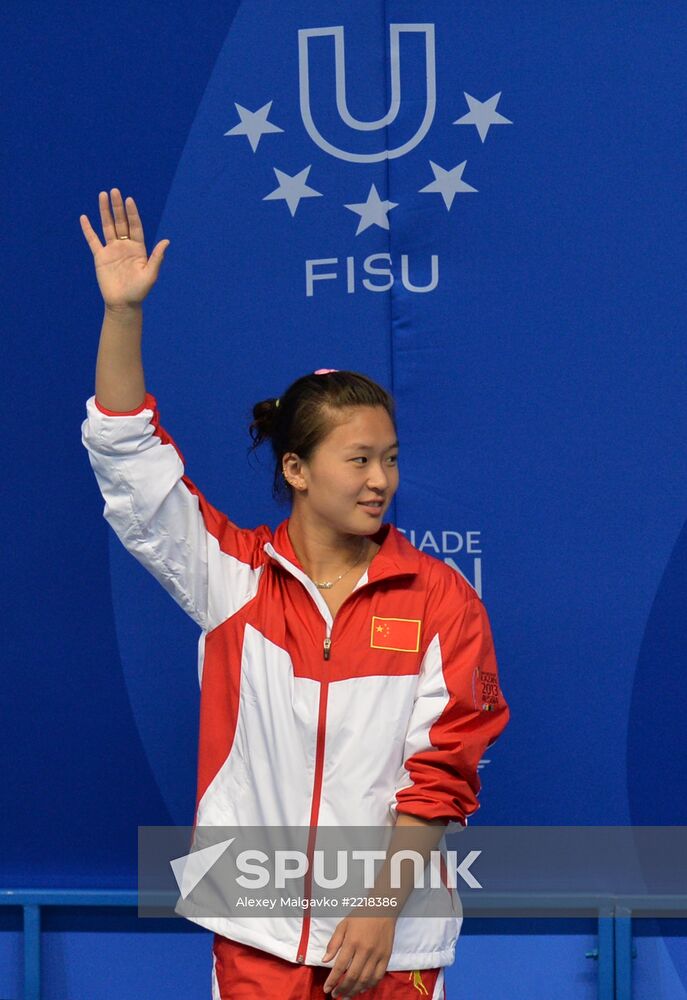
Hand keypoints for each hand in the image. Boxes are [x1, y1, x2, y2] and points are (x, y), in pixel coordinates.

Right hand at [79, 188, 169, 308]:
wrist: (123, 304)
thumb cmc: (139, 291)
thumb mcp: (150, 274)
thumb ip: (157, 257)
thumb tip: (166, 241)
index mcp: (138, 249)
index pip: (135, 226)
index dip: (132, 213)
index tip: (129, 199)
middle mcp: (125, 246)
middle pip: (120, 222)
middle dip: (117, 206)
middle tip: (114, 191)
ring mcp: (112, 250)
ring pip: (107, 226)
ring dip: (104, 211)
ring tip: (102, 195)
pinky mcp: (100, 257)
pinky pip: (93, 240)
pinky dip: (88, 229)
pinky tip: (84, 218)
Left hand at [322, 913, 395, 997]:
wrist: (383, 908)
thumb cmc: (361, 915)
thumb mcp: (343, 925)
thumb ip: (334, 943)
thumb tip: (325, 960)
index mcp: (352, 941)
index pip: (340, 966)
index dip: (332, 980)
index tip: (326, 989)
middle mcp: (365, 950)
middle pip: (352, 976)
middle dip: (342, 989)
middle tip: (336, 996)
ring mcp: (377, 955)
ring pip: (365, 979)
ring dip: (355, 991)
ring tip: (346, 996)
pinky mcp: (386, 957)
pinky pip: (378, 976)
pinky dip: (370, 985)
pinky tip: (362, 989)